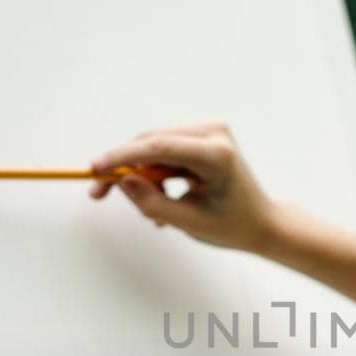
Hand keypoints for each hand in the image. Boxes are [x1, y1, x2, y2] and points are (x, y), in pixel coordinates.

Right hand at [89, 120, 278, 253]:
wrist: (261, 221)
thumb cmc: (232, 225)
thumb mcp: (190, 223)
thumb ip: (154, 204)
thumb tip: (121, 182)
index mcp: (217, 155)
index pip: (159, 147)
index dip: (122, 157)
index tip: (95, 168)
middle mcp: (214, 133)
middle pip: (151, 142)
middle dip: (123, 168)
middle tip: (97, 195)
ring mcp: (209, 130)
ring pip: (153, 146)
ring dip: (140, 175)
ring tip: (154, 213)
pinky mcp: (201, 136)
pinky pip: (163, 150)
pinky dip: (154, 174)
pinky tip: (164, 200)